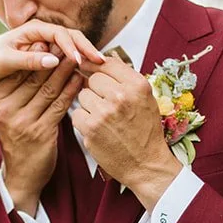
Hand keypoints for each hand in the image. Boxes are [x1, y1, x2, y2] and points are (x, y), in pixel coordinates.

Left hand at [0, 20, 102, 92]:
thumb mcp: (7, 61)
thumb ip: (28, 60)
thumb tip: (53, 60)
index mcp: (32, 29)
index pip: (59, 33)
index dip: (71, 47)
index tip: (79, 62)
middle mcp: (42, 32)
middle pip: (71, 35)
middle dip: (86, 47)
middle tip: (101, 62)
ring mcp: (46, 41)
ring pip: (72, 44)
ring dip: (86, 54)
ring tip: (100, 66)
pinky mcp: (48, 52)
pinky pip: (68, 53)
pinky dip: (80, 60)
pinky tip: (89, 71)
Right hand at [0, 58, 87, 213]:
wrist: (22, 176)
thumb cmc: (21, 138)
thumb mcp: (13, 111)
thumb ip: (22, 86)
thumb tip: (40, 52)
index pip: (20, 69)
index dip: (40, 53)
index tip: (55, 40)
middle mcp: (6, 109)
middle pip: (35, 76)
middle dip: (55, 58)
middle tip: (72, 43)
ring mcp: (22, 122)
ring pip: (49, 88)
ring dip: (67, 71)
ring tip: (80, 57)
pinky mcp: (40, 133)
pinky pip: (60, 105)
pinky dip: (72, 90)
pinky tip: (81, 80)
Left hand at [72, 55, 182, 209]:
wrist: (146, 164)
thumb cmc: (145, 131)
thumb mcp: (146, 98)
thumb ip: (125, 78)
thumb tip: (102, 58)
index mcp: (137, 85)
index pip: (108, 63)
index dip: (96, 65)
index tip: (89, 67)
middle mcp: (121, 96)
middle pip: (93, 79)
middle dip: (96, 89)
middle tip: (106, 104)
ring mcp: (104, 112)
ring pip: (83, 96)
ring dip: (89, 105)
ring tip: (104, 118)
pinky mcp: (90, 128)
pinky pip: (76, 114)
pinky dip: (83, 121)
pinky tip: (96, 129)